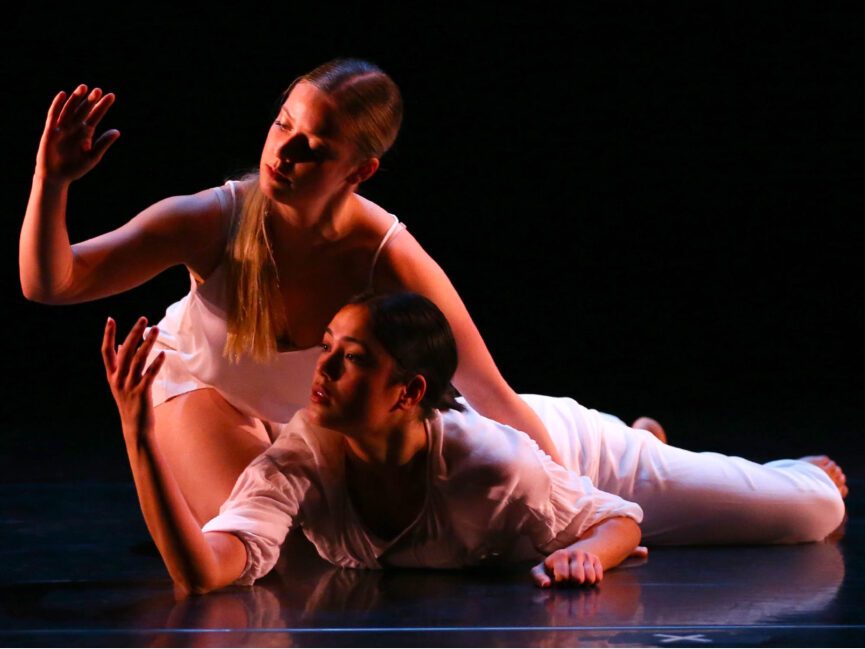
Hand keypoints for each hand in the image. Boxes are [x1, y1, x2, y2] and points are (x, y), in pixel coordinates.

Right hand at [36, 84, 120, 182]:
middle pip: (84, 110)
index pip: (96, 116)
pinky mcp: (51, 131)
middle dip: (90, 100)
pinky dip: (57, 105)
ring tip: (84, 88)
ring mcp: (62, 128)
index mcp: (86, 133)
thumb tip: (117, 131)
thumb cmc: (75, 168)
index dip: (102, 106)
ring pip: (70, 110)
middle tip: (98, 90)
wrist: (57, 177)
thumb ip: (103, 143)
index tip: (111, 96)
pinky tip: (63, 95)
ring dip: (76, 99)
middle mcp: (75, 127)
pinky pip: (53, 115)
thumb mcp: (92, 156)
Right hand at [102, 316, 164, 444]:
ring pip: (138, 360)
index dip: (107, 335)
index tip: (110, 319)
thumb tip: (120, 345)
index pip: (106, 351)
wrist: (135, 427)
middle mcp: (118, 379)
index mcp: (112, 375)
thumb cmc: (129, 402)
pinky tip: (162, 354)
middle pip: (125, 351)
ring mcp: (129, 386)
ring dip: (148, 343)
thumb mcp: (120, 383)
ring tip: (155, 329)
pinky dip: (156, 364)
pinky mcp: (142, 393)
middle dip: (133, 333)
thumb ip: (120, 365)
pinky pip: (149, 375)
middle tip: (143, 318)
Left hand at [531, 547, 604, 587]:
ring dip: (584, 584)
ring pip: (590, 578)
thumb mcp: (542, 570)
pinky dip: (593, 583)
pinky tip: (585, 579)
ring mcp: (587, 556)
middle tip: (569, 582)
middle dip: (573, 584)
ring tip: (577, 582)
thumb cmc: (553, 568)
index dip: (561, 583)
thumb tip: (546, 585)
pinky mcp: (596, 560)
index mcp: (560, 555)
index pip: (563, 576)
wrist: (570, 556)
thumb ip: (538, 577)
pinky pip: (599, 578)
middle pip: (578, 578)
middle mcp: (575, 553)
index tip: (559, 581)